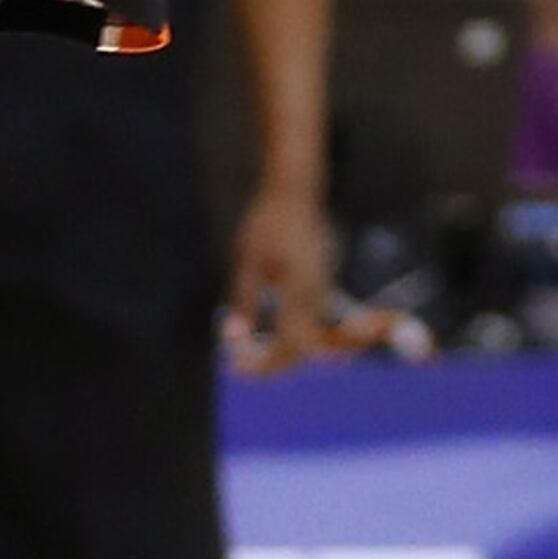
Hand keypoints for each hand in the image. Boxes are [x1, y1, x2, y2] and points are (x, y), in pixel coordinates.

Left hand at [221, 182, 335, 371]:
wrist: (295, 191)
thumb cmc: (268, 221)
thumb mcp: (248, 262)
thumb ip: (245, 301)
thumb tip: (235, 336)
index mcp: (300, 290)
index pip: (290, 346)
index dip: (265, 364)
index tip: (236, 367)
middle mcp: (317, 294)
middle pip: (305, 349)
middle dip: (274, 364)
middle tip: (242, 365)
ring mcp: (321, 289)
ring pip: (311, 337)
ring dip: (283, 351)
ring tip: (252, 355)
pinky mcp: (319, 284)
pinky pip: (311, 321)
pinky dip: (291, 336)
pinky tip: (269, 337)